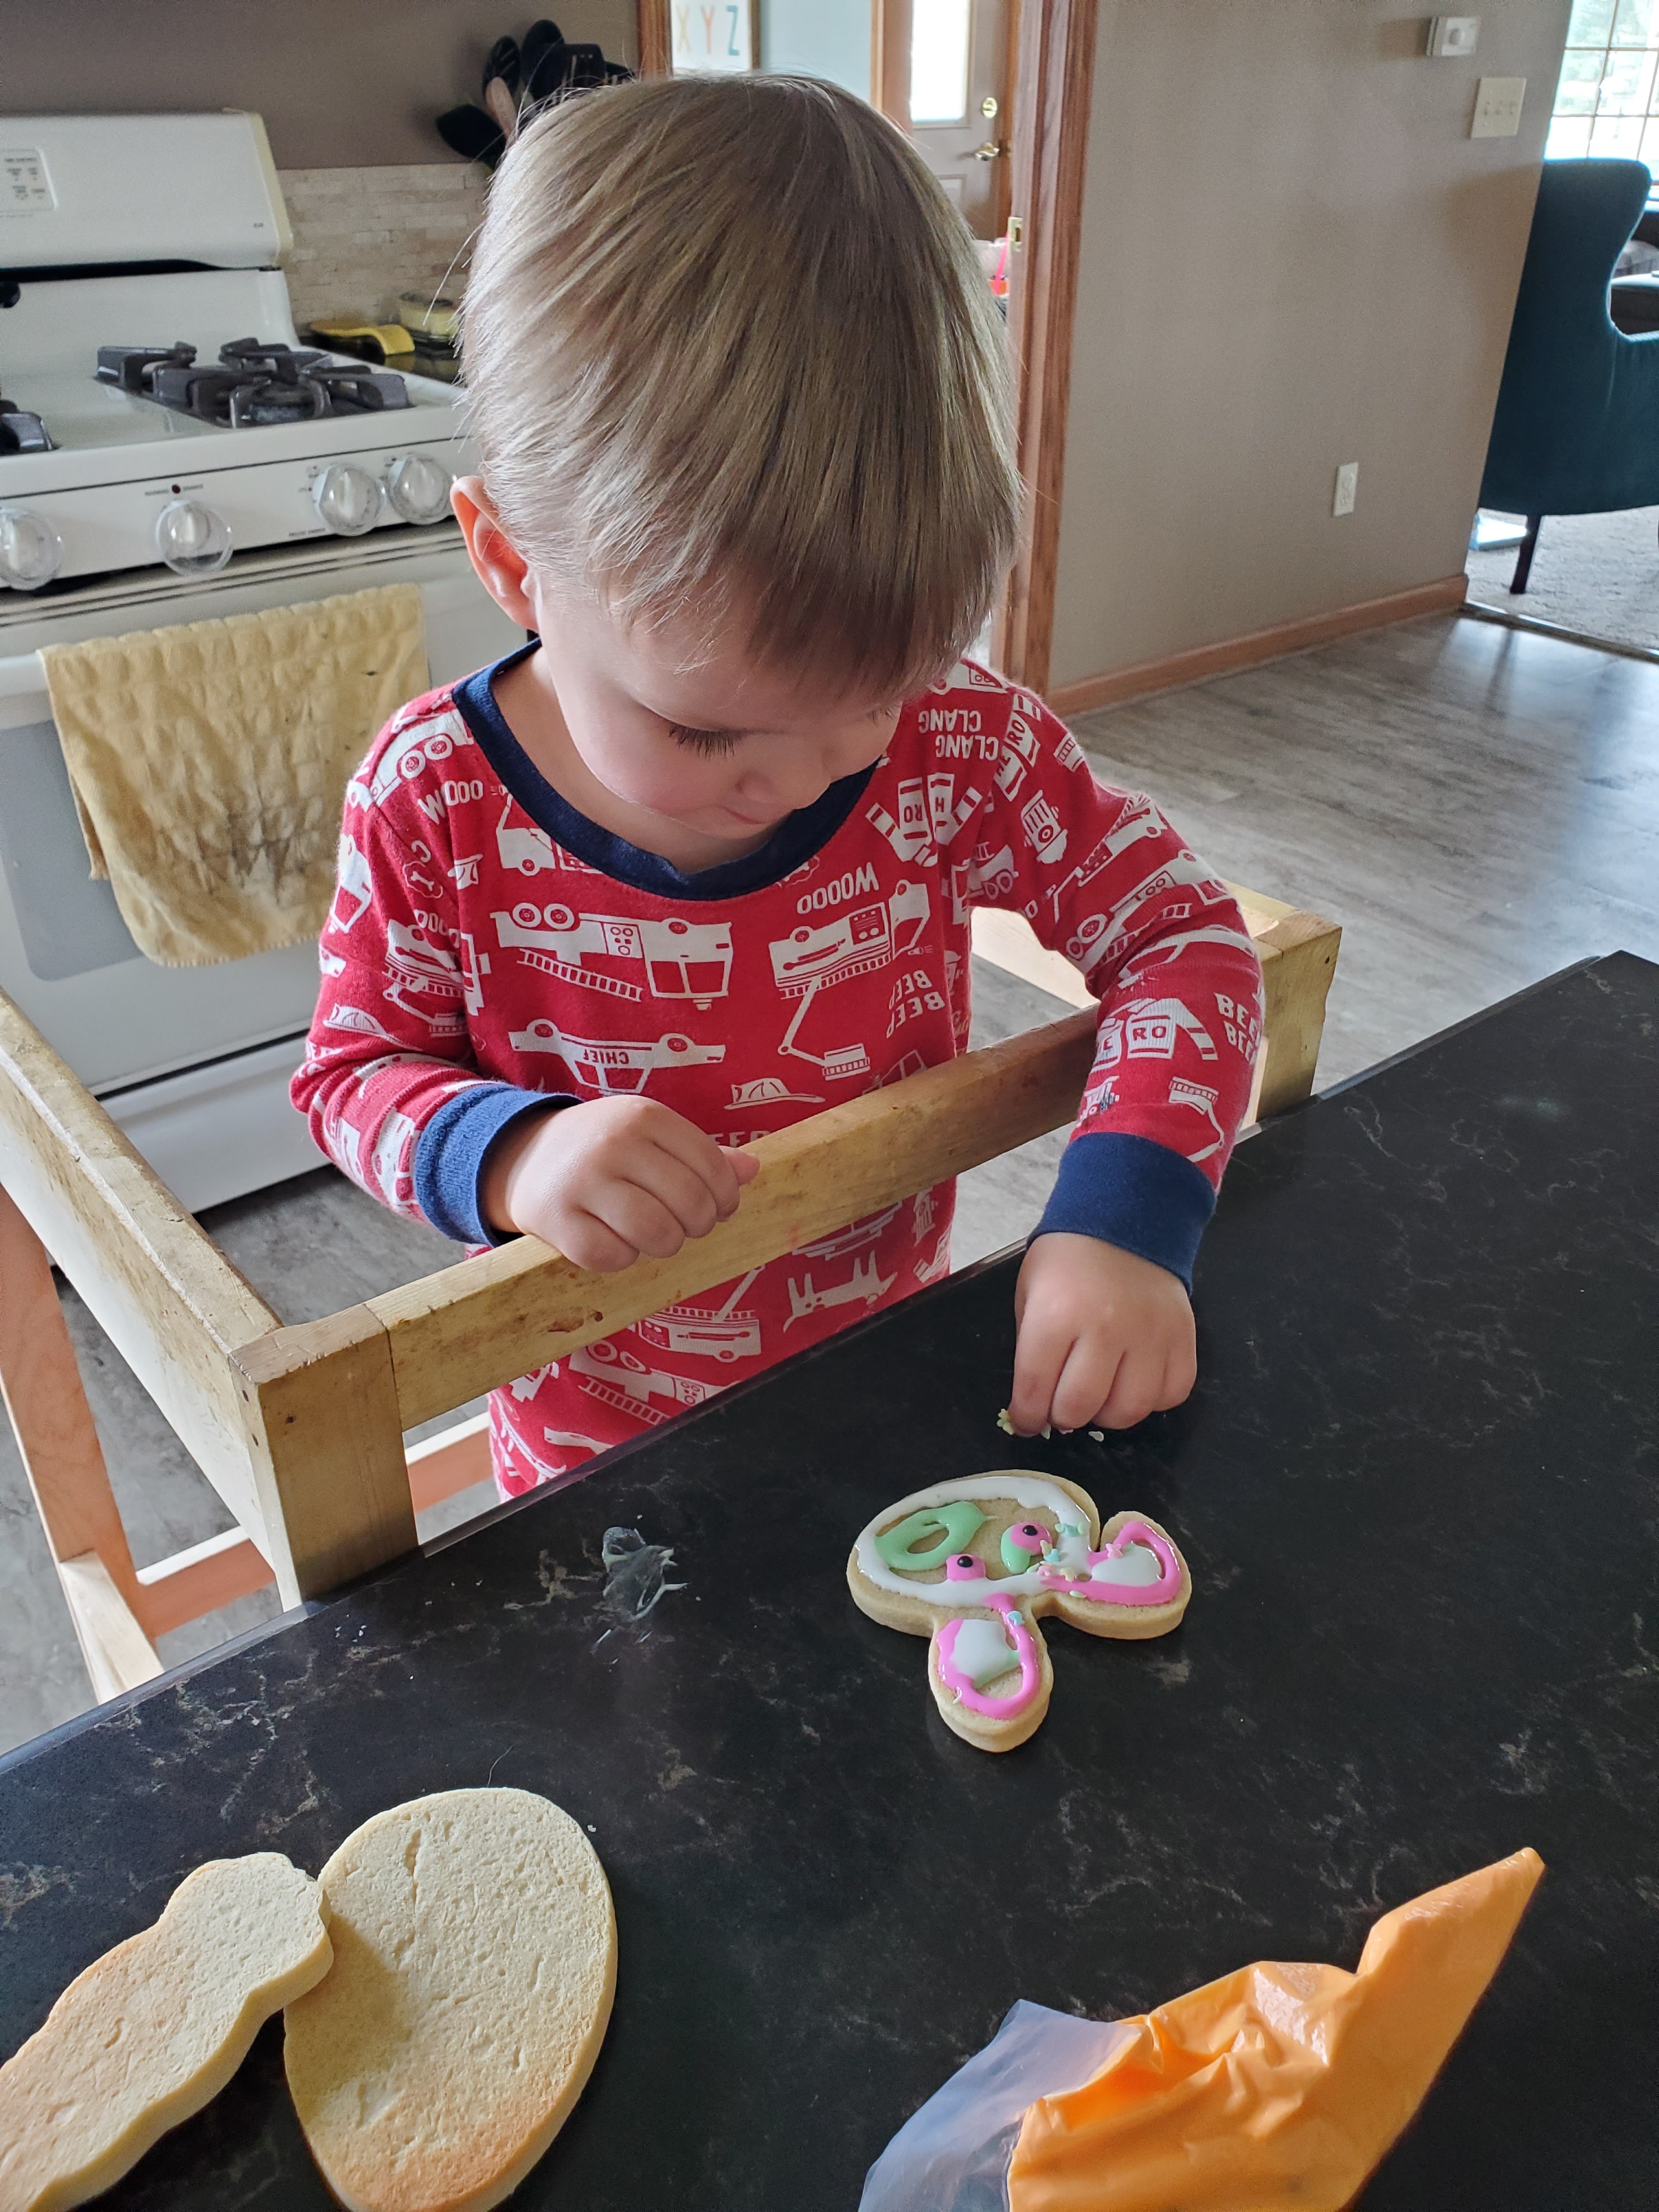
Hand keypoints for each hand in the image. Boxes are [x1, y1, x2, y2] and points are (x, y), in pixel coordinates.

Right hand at [481, 1098, 757, 1271]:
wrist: (522, 1155)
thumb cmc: (603, 1150)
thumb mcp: (650, 1136)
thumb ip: (701, 1155)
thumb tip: (752, 1170)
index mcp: (645, 1117)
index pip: (713, 1168)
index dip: (725, 1200)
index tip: (717, 1209)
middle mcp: (615, 1144)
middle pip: (689, 1204)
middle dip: (697, 1226)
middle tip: (683, 1227)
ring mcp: (582, 1181)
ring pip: (655, 1233)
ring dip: (664, 1245)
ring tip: (653, 1235)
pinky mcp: (556, 1219)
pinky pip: (612, 1257)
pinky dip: (623, 1258)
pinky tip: (614, 1242)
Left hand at [1009, 1233, 1195, 1433]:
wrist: (1126, 1220)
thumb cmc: (1068, 1262)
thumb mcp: (1030, 1295)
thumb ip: (1031, 1350)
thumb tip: (1034, 1404)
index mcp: (1056, 1315)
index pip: (1035, 1389)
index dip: (1027, 1417)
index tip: (1027, 1422)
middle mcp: (1105, 1328)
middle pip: (1081, 1407)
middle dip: (1062, 1418)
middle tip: (1060, 1409)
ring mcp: (1149, 1334)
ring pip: (1129, 1410)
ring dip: (1106, 1416)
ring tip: (1097, 1399)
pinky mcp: (1182, 1337)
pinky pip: (1171, 1394)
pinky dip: (1151, 1402)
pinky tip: (1133, 1384)